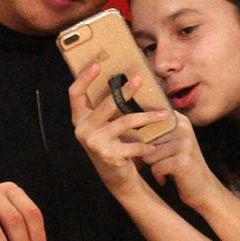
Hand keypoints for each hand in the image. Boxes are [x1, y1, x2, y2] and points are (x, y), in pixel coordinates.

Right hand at [68, 63, 164, 196]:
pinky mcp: (108, 156)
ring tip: (164, 114)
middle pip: (106, 104)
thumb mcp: (105, 125)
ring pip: (125, 122)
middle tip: (140, 79)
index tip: (97, 64)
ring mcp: (94, 143)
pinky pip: (133, 145)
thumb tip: (127, 78)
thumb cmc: (114, 143)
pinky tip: (154, 145)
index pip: (75, 94)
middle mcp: (83, 129)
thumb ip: (107, 107)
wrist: (115, 176)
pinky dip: (146, 146)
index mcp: (80, 118)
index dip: (84, 78)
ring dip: (147, 117)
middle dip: (124, 91)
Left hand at [140, 113, 221, 208]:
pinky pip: (155, 168)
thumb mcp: (169, 142)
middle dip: (148, 155)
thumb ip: (153, 130)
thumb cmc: (179, 165)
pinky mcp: (182, 161)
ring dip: (154, 166)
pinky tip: (168, 177)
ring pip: (148, 155)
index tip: (144, 145)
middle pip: (145, 140)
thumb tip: (124, 127)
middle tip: (162, 162)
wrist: (202, 188)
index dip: (139, 135)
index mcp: (178, 120)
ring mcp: (184, 144)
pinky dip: (159, 176)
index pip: (147, 119)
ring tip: (168, 169)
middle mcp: (183, 128)